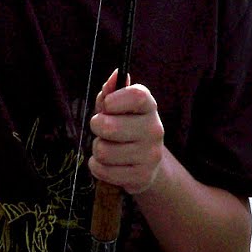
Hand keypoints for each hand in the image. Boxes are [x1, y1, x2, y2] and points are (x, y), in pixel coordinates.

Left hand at [88, 70, 164, 194]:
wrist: (146, 163)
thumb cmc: (125, 127)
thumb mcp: (117, 107)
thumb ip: (111, 92)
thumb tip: (116, 75)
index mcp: (149, 107)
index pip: (136, 96)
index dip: (114, 100)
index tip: (107, 106)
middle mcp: (154, 129)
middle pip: (109, 127)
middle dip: (97, 128)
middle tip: (102, 130)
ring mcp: (150, 155)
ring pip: (103, 151)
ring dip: (97, 150)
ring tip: (108, 148)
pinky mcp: (142, 177)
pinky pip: (103, 171)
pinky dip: (98, 168)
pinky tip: (108, 164)